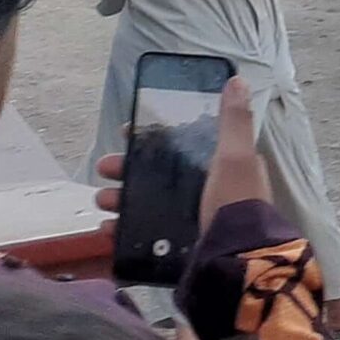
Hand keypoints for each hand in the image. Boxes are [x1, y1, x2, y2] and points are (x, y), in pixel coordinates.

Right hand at [92, 80, 269, 235]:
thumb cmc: (236, 203)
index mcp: (224, 168)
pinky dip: (123, 231)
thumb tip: (236, 80)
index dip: (155, 139)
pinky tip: (108, 229)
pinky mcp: (179, 248)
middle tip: (104, 168)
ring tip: (103, 201)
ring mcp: (193, 220)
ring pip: (148, 204)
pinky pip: (145, 236)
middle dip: (128, 169)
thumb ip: (234, 122)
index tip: (127, 134)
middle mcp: (210, 192)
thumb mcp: (236, 157)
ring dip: (121, 199)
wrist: (234, 259)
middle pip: (161, 175)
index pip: (185, 146)